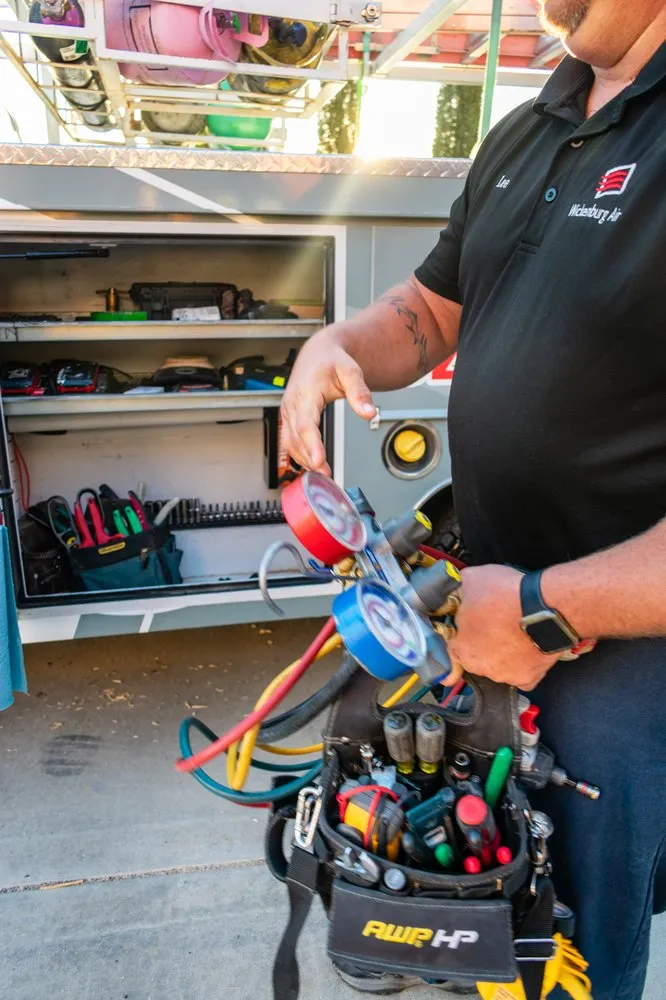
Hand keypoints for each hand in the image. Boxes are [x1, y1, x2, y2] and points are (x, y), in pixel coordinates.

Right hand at [281, 335, 375, 474]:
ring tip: (323, 473)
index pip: (306, 424)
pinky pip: (290, 440)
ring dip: (304, 459)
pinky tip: (313, 464)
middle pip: (296, 438)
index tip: (320, 461)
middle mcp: (292, 404)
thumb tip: (369, 413)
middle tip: (327, 474)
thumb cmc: (332, 361)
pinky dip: (300, 454)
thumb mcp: (351, 371)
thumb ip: (360, 393)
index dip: (312, 445)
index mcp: (306, 392)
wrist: (318, 354)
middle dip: (310, 458)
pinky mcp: (289, 418)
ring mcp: (288, 412)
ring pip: (290, 442)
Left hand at [447, 564, 558, 690]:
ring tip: (512, 629)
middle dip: (480, 640)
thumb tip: (453, 595)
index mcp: (462, 648)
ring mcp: (505, 676)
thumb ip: (456, 591)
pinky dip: (522, 661)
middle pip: (474, 655)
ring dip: (501, 651)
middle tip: (492, 621)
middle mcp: (480, 668)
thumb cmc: (507, 595)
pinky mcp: (528, 678)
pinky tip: (525, 644)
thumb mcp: (471, 579)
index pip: (450, 646)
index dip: (457, 633)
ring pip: (497, 664)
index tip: (464, 628)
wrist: (547, 607)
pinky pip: (520, 672)